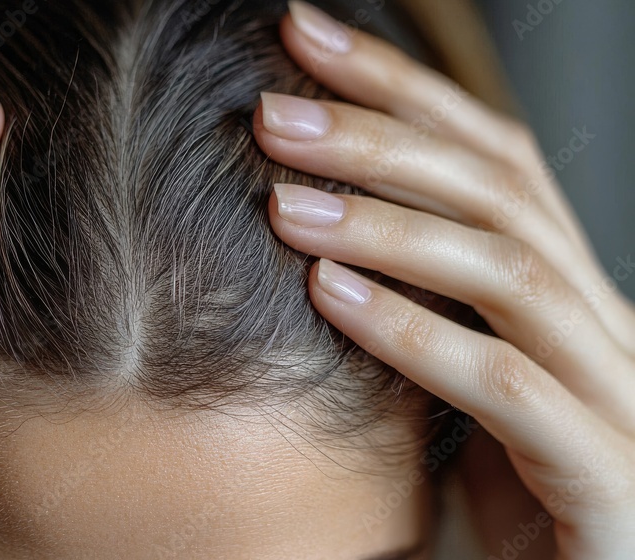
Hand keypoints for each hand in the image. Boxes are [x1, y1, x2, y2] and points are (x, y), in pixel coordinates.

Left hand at [258, 2, 634, 557]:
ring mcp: (615, 393)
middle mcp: (601, 322)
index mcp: (565, 292)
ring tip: (284, 201)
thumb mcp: (459, 385)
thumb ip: (418, 311)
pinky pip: (504, 383)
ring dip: (386, 226)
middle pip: (498, 190)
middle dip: (381, 137)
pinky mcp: (605, 469)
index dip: (401, 87)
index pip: (490, 156)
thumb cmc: (512, 494)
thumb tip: (312, 241)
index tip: (303, 37)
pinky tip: (328, 294)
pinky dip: (412, 331)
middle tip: (273, 110)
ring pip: (506, 271)